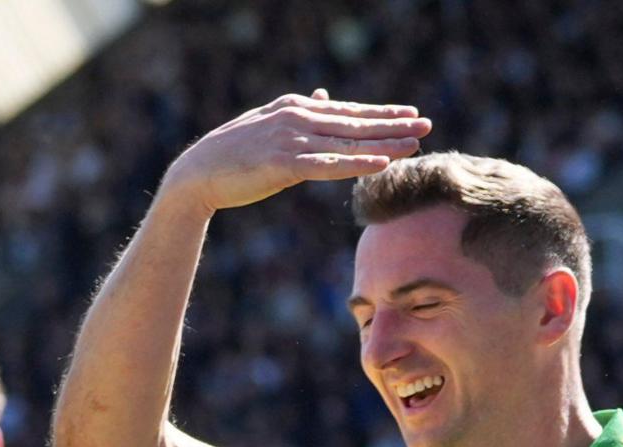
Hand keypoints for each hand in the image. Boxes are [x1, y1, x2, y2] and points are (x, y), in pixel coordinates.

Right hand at [160, 92, 431, 214]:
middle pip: (355, 123)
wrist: (196, 174)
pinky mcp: (284, 165)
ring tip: (415, 143)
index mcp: (295, 108)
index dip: (380, 113)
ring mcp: (291, 140)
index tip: (409, 115)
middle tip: (426, 124)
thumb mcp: (267, 123)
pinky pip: (328, 166)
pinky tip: (381, 164)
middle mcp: (298, 119)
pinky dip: (356, 165)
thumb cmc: (229, 153)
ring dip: (385, 144)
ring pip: (348, 143)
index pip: (347, 111)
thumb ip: (299, 111)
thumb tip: (323, 95)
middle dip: (393, 124)